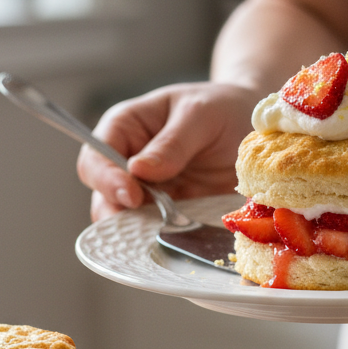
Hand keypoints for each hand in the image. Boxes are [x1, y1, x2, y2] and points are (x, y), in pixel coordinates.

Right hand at [77, 82, 256, 220]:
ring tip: (161, 235)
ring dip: (138, 231)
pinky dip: (161, 237)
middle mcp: (128, 161)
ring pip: (125, 219)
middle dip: (118, 213)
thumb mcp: (201, 114)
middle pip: (103, 194)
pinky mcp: (168, 211)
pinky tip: (176, 240)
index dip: (106, 179)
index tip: (132, 195)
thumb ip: (172, 142)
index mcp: (125, 128)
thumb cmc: (222, 108)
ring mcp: (147, 190)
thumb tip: (139, 170)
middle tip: (142, 227)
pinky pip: (155, 230)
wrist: (251, 126)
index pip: (96, 157)